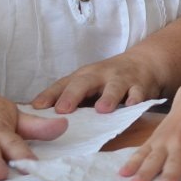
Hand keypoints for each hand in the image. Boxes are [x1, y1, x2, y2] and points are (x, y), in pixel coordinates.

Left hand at [31, 50, 159, 113]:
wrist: (144, 62)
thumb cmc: (108, 78)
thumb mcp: (87, 83)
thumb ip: (69, 98)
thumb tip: (40, 118)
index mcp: (83, 76)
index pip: (63, 85)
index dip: (49, 96)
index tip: (36, 108)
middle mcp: (100, 75)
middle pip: (84, 83)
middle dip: (72, 95)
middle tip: (62, 110)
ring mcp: (121, 79)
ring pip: (114, 87)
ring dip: (108, 97)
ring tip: (102, 109)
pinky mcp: (140, 86)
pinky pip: (138, 92)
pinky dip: (136, 98)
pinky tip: (132, 105)